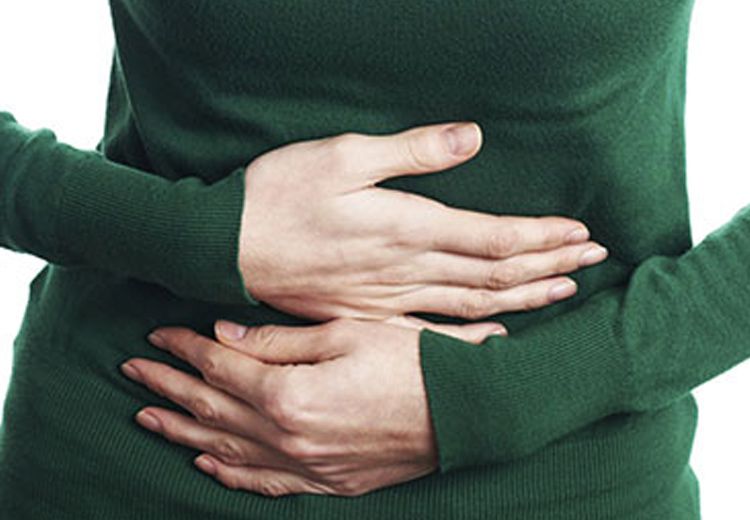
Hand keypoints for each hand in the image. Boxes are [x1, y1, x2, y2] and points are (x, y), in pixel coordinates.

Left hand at [120, 317, 491, 496]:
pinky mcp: (325, 482)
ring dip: (184, 429)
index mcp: (290, 393)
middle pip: (213, 408)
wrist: (464, 413)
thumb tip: (227, 334)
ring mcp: (305, 465)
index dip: (186, 348)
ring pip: (226, 448)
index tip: (159, 334)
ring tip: (147, 416)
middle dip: (169, 386)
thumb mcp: (347, 334)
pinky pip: (263, 483)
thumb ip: (280, 340)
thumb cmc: (412, 363)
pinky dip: (228, 472)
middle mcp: (288, 436)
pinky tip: (206, 463)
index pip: (222, 366)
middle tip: (132, 371)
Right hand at [239, 121, 607, 320]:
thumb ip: (413, 152)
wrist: (226, 247)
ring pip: (472, 304)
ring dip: (522, 297)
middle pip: (494, 274)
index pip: (494, 237)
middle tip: (592, 261)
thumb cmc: (280, 194)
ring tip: (562, 292)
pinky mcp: (366, 316)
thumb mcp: (343, 155)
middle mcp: (405, 270)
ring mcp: (388, 300)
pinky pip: (432, 332)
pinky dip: (471, 333)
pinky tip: (494, 335)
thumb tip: (473, 139)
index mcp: (405, 227)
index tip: (582, 234)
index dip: (542, 236)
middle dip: (548, 265)